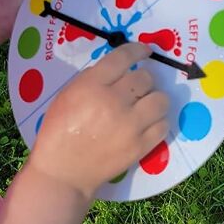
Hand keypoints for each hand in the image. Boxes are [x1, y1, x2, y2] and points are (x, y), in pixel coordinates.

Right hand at [28, 43, 168, 199]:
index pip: (124, 57)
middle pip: (145, 77)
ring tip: (144, 106)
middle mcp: (114, 101)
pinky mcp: (140, 146)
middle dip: (141, 81)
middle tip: (134, 90)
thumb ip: (93, 77)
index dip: (138, 50)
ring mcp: (129, 125)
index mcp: (92, 85)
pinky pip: (163, 125)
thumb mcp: (68, 93)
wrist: (63, 173)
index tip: (145, 51)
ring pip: (160, 99)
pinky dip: (158, 122)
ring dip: (154, 99)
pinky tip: (147, 124)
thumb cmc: (60, 130)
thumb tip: (120, 68)